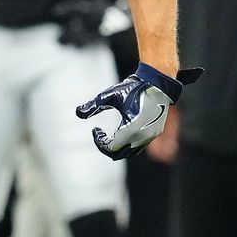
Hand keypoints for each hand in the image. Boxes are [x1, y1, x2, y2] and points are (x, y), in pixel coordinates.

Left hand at [76, 63, 201, 160]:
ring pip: (129, 152)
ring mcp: (150, 136)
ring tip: (109, 134)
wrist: (158, 82)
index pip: (111, 148)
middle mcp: (142, 137)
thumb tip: (78, 113)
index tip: (95, 130)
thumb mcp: (110, 96)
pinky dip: (127, 143)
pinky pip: (138, 146)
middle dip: (106, 147)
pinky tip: (121, 130)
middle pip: (119, 154)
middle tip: (99, 135)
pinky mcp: (154, 133)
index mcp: (131, 130)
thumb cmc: (134, 87)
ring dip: (117, 146)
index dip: (99, 142)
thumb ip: (93, 106)